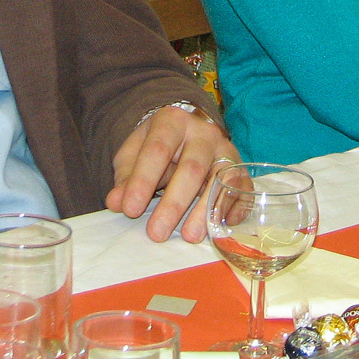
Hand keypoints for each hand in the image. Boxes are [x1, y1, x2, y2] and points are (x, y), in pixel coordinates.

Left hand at [107, 105, 236, 243]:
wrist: (186, 133)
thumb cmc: (157, 148)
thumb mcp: (134, 155)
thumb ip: (125, 178)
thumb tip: (117, 202)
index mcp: (172, 122)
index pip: (157, 150)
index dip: (143, 181)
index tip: (130, 210)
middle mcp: (204, 133)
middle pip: (191, 168)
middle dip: (173, 203)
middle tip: (156, 233)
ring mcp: (226, 150)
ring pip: (220, 180)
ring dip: (204, 211)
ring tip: (190, 236)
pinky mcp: (240, 169)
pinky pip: (241, 190)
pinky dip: (232, 209)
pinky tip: (218, 227)